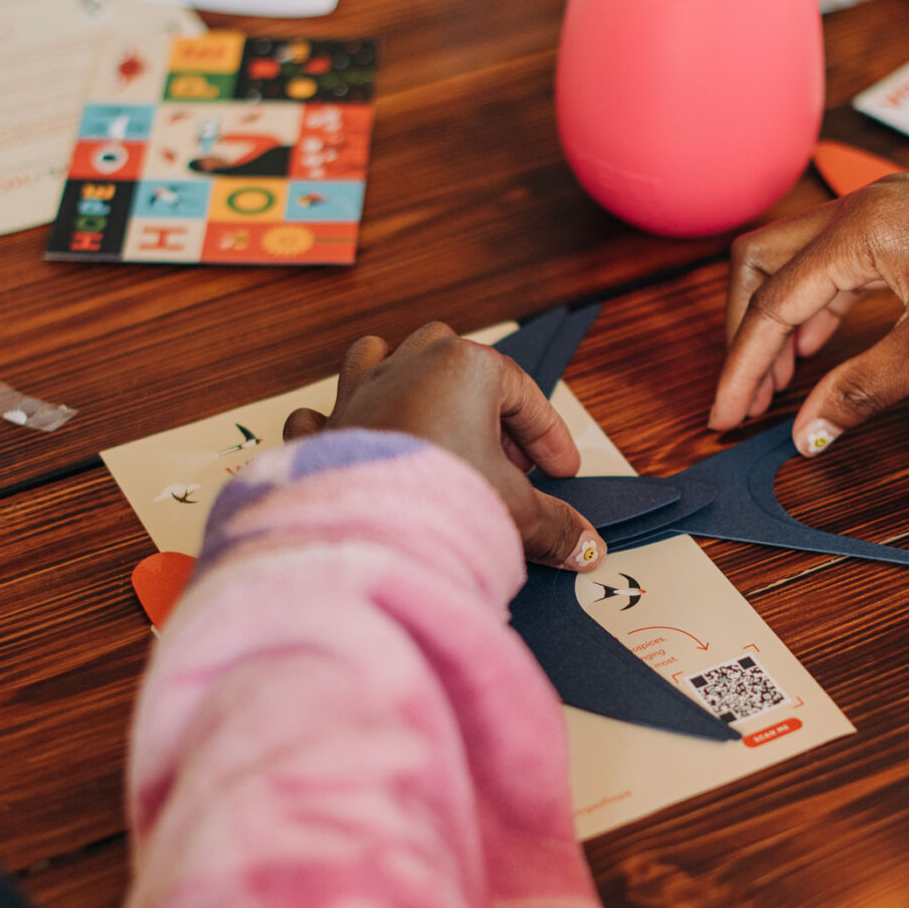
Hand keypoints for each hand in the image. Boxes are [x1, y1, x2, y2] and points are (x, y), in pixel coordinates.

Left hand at [284, 323, 606, 571]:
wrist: (364, 534)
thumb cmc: (441, 502)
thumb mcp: (516, 512)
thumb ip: (556, 525)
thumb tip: (586, 548)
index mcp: (463, 368)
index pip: (521, 390)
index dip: (547, 435)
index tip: (560, 471)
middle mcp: (405, 367)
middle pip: (454, 360)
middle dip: (481, 406)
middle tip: (503, 462)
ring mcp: (357, 393)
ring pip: (382, 359)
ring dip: (407, 387)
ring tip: (430, 428)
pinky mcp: (322, 430)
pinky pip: (326, 412)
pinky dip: (340, 426)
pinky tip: (358, 449)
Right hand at [710, 174, 908, 454]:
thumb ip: (857, 390)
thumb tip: (807, 432)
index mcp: (865, 228)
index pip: (774, 302)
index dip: (743, 366)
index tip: (726, 414)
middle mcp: (865, 206)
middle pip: (764, 263)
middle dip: (746, 331)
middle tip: (747, 395)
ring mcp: (885, 210)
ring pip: (797, 262)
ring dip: (779, 322)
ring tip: (778, 386)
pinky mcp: (905, 224)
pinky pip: (834, 262)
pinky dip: (814, 308)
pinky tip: (814, 351)